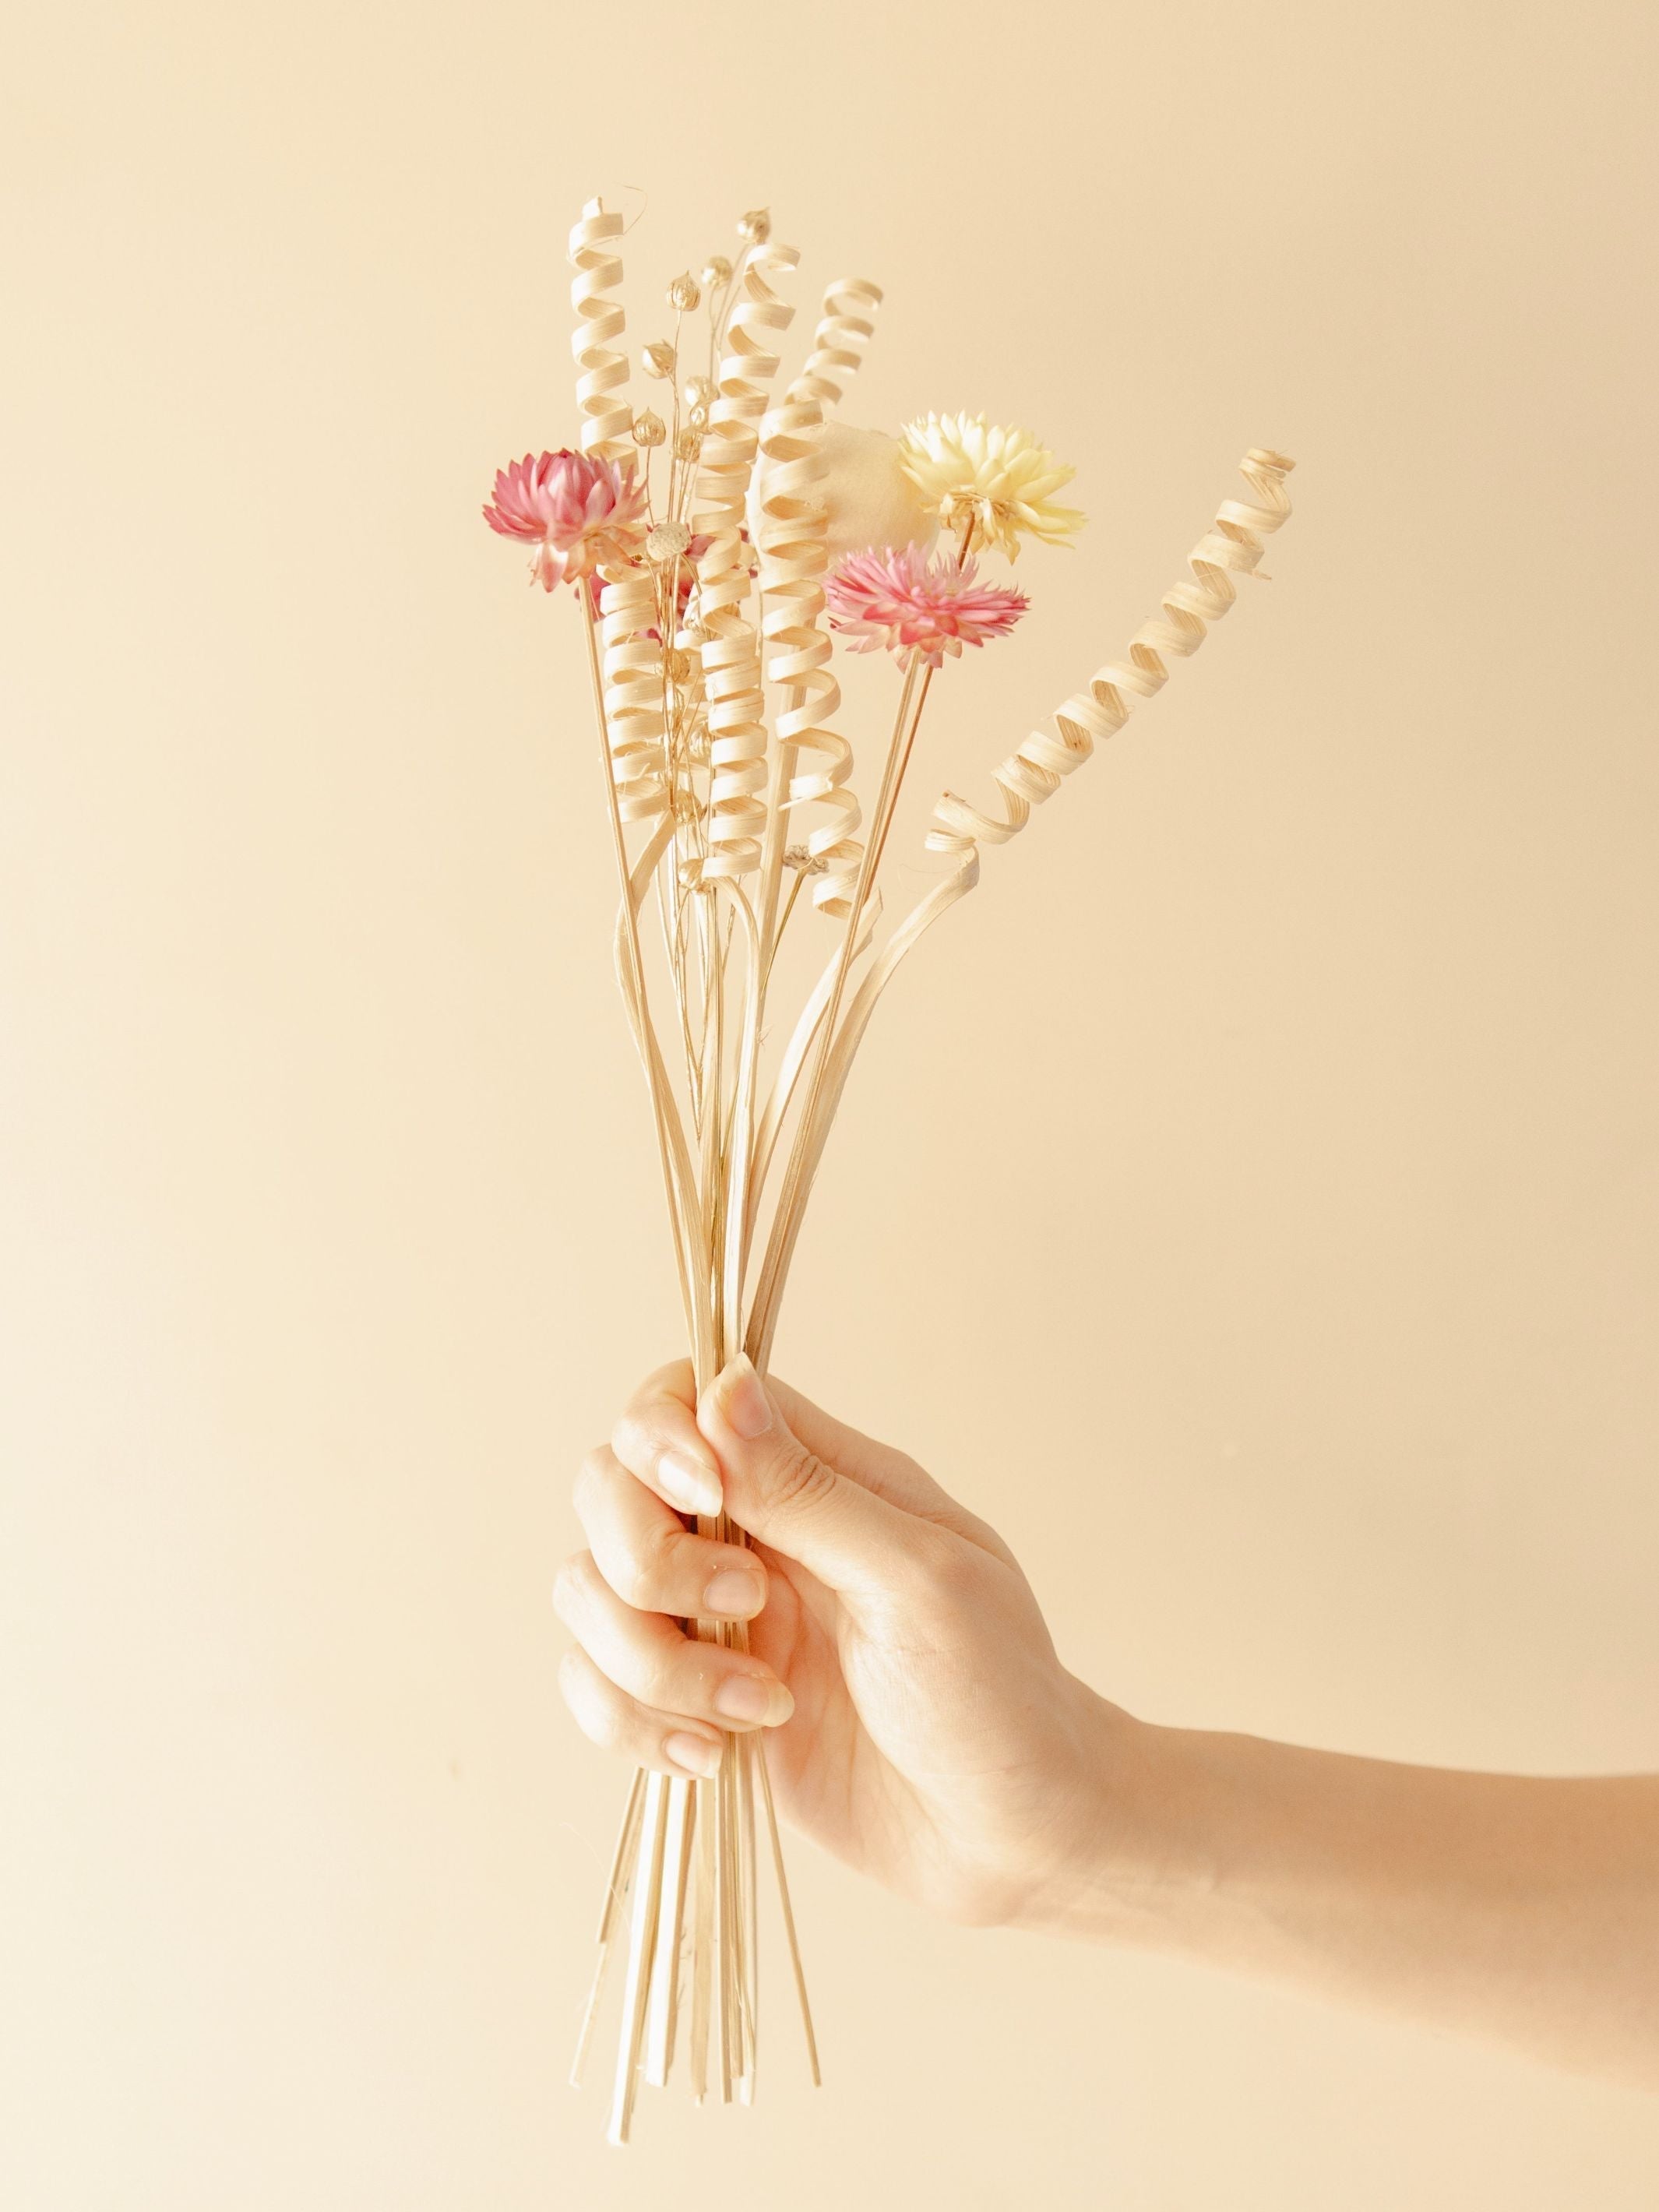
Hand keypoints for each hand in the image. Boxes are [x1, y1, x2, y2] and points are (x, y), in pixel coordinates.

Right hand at [555, 1354, 1130, 1927]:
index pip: (681, 1397)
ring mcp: (713, 1621)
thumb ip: (810, 1491)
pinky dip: (634, 1722)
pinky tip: (717, 1754)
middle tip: (749, 1608)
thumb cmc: (997, 1693)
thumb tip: (723, 1386)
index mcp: (815, 1476)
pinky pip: (596, 1687)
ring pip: (588, 1593)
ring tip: (759, 1710)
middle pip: (606, 1488)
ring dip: (650, 1660)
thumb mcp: (918, 1579)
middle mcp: (749, 1534)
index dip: (659, 1437)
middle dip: (646, 1558)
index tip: (705, 1499)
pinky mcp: (693, 1704)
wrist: (1011, 1835)